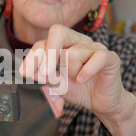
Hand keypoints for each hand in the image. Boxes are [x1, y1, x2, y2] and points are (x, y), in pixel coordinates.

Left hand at [19, 24, 135, 135]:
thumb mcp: (57, 84)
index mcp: (64, 45)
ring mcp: (95, 47)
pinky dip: (87, 72)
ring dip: (71, 72)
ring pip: (73, 52)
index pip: (43, 42)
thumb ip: (44, 76)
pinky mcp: (110, 57)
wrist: (102, 103)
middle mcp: (79, 42)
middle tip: (45, 73)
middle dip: (48, 53)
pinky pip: (96, 57)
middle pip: (58, 32)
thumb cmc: (80, 90)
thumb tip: (28, 71)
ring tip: (78, 80)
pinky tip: (83, 80)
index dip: (33, 57)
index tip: (25, 73)